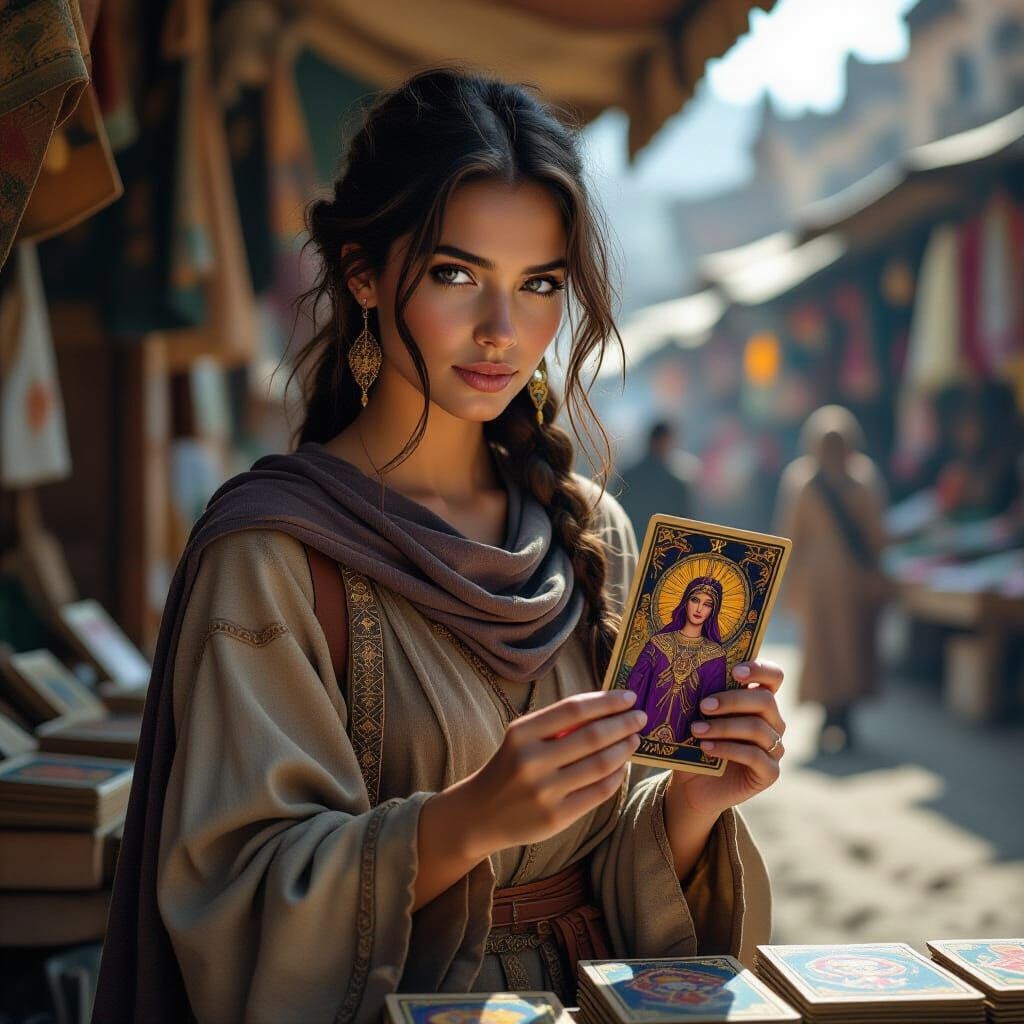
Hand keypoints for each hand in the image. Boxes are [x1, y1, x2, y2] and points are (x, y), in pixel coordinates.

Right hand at [457, 689, 647, 858]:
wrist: (481, 812)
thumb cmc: (510, 766)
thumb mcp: (521, 737)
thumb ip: (557, 723)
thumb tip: (606, 707)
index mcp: (522, 733)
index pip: (574, 709)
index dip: (606, 701)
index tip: (629, 696)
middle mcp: (531, 761)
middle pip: (592, 736)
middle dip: (623, 724)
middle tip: (640, 717)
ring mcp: (544, 792)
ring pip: (600, 765)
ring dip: (624, 749)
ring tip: (634, 739)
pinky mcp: (556, 817)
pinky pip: (598, 793)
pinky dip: (616, 776)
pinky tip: (622, 766)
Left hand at [667, 660, 785, 817]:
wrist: (693, 785)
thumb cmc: (694, 743)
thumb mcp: (696, 717)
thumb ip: (703, 697)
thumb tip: (689, 673)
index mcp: (758, 700)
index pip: (774, 676)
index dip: (760, 669)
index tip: (735, 671)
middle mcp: (773, 721)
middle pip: (765, 700)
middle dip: (732, 700)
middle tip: (703, 706)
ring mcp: (774, 747)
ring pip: (758, 728)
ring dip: (724, 727)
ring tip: (696, 730)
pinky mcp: (770, 772)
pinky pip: (755, 756)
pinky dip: (728, 749)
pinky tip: (706, 748)